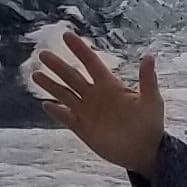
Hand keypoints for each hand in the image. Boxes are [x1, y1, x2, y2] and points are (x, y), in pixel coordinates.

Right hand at [30, 26, 165, 170]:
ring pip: (64, 94)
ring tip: (35, 74)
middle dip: (57, 65)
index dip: (79, 48)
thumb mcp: (151, 100)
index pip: (91, 62)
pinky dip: (56, 111)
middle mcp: (95, 95)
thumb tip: (149, 56)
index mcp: (110, 85)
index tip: (66, 35)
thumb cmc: (151, 124)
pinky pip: (66, 117)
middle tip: (42, 54)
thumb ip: (147, 79)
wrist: (144, 151)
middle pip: (72, 76)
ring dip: (50, 85)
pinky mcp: (83, 128)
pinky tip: (45, 104)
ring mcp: (87, 111)